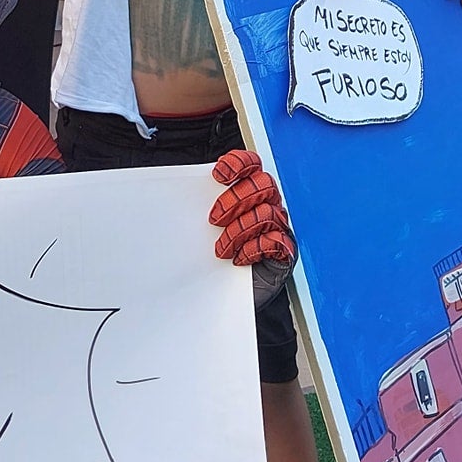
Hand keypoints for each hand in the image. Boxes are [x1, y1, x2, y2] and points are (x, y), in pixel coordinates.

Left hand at [209, 151, 294, 287]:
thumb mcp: (205, 231)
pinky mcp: (285, 252)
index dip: (239, 163)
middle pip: (264, 184)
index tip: (219, 175)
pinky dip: (254, 248)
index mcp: (250, 193)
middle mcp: (268, 205)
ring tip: (222, 248)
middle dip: (236, 199)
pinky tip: (240, 258)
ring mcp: (278, 228)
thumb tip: (177, 196)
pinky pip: (276, 240)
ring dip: (240, 230)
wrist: (227, 298)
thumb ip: (202, 208)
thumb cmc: (217, 260)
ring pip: (267, 212)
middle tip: (214, 219)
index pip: (252, 165)